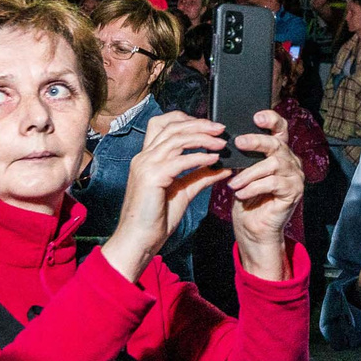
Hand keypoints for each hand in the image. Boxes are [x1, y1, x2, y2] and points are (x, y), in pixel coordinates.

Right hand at [102, 111, 228, 279]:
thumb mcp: (183, 192)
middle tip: (221, 129)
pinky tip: (213, 159)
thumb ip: (200, 176)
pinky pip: (180, 161)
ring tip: (221, 143)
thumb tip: (221, 167)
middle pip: (172, 127)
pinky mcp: (151, 177)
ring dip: (202, 138)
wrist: (139, 240)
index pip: (162, 124)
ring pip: (176, 139)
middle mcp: (144, 157)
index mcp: (147, 158)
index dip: (185, 120)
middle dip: (199, 124)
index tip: (208, 125)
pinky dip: (199, 157)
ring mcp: (145, 165)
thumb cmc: (156, 219)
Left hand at [225, 110, 303, 270]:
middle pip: (276, 143)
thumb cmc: (246, 198)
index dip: (271, 119)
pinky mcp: (294, 191)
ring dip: (250, 173)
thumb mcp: (241, 171)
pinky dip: (254, 187)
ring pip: (274, 164)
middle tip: (238, 143)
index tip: (256, 116)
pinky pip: (274, 183)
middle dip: (256, 141)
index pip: (280, 129)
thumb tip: (229, 138)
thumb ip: (242, 155)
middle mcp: (291, 161)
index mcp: (279, 152)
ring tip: (234, 183)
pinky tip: (241, 194)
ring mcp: (295, 176)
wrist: (253, 227)